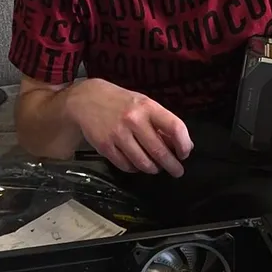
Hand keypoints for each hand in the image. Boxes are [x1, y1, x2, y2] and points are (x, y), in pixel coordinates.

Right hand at [65, 79, 192, 176]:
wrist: (85, 99)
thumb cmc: (120, 102)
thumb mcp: (142, 104)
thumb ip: (160, 122)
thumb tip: (179, 144)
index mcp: (147, 107)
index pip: (174, 127)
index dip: (184, 144)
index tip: (185, 153)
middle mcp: (133, 120)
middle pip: (159, 151)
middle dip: (172, 165)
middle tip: (177, 171)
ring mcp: (118, 135)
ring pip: (143, 163)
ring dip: (153, 168)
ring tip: (156, 168)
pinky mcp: (105, 147)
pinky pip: (126, 166)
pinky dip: (135, 168)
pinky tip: (137, 164)